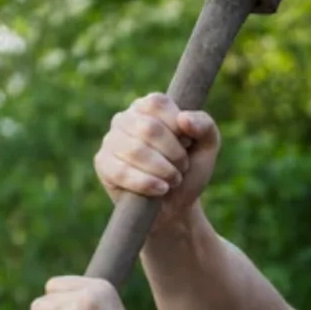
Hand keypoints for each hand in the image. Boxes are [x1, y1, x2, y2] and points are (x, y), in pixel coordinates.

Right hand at [93, 93, 220, 232]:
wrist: (176, 206)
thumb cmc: (190, 169)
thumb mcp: (208, 145)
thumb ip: (205, 125)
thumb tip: (183, 118)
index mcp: (149, 106)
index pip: (158, 103)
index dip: (178, 127)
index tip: (188, 143)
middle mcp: (126, 118)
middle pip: (149, 128)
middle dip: (174, 153)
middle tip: (182, 167)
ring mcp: (110, 140)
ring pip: (135, 150)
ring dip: (163, 170)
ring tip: (173, 179)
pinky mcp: (102, 163)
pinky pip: (121, 171)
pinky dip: (146, 183)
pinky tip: (160, 189)